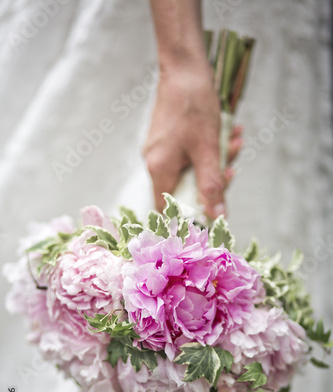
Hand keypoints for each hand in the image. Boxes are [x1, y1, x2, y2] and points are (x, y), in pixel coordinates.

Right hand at [143, 67, 242, 217]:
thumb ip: (212, 185)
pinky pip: (190, 154)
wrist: (184, 68)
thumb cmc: (194, 105)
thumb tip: (218, 216)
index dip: (189, 214)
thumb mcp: (208, 150)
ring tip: (235, 142)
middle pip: (185, 188)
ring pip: (191, 169)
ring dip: (216, 161)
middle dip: (213, 179)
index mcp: (159, 168)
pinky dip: (209, 149)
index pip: (168, 207)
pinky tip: (228, 134)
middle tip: (232, 167)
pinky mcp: (168, 139)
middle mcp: (154, 162)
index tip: (212, 209)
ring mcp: (160, 150)